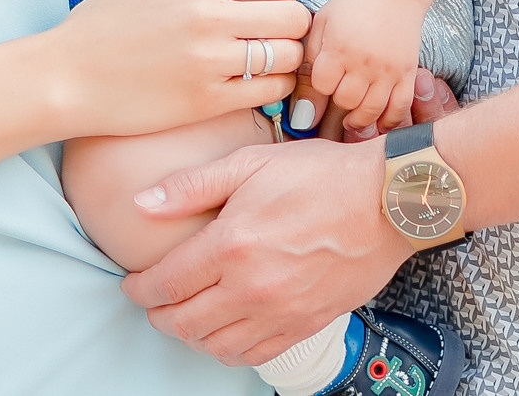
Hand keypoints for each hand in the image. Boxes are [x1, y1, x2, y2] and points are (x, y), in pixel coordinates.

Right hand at [48, 0, 309, 137]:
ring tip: (264, 61)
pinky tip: (252, 84)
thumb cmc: (107, 23)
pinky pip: (269, 90)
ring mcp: (210, 60)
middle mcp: (210, 15)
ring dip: (284, 58)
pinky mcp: (206, 101)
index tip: (266, 7)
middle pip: (294, 16)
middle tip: (271, 36)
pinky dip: (271, 87)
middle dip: (289, 26)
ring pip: (288, 54)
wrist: (67, 75)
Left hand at [122, 133, 410, 363]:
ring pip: (215, 346)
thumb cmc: (322, 175)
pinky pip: (254, 355)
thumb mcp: (251, 163)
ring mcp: (279, 312)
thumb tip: (141, 203)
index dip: (139, 289)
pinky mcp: (304, 325)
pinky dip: (229, 350)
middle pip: (183, 322)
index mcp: (232, 244)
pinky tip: (225, 330)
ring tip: (186, 315)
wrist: (387, 202)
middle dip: (158, 314)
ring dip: (191, 335)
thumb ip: (192, 186)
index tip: (131, 283)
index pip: (165, 283)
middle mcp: (251, 287)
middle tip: (154, 300)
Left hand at [291, 0, 423, 136]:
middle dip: (340, 101)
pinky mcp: (407, 73)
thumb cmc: (352, 6)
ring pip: (371, 110)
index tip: (326, 79)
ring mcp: (388, 69)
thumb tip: (306, 88)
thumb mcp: (323, 21)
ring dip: (360, 119)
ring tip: (353, 119)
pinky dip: (390, 121)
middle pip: (346, 101)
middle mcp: (363, 61)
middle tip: (342, 93)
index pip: (322, 86)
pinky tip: (379, 121)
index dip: (322, 86)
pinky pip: (400, 107)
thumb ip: (312, 54)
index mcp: (339, 48)